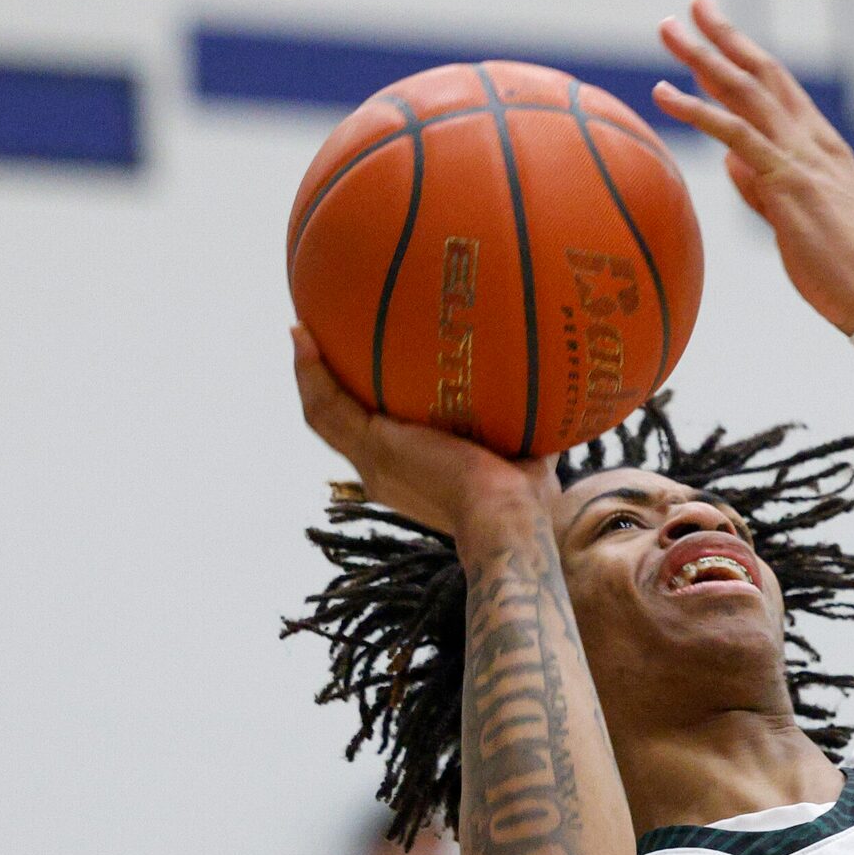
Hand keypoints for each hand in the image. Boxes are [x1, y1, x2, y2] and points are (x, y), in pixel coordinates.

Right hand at [292, 325, 555, 534]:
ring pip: (324, 413)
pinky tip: (303, 333)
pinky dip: (311, 371)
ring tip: (301, 332)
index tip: (366, 375)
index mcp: (410, 474)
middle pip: (341, 424)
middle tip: (319, 345)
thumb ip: (526, 425)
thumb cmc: (526, 502)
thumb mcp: (524, 454)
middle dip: (327, 385)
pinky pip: (327, 405)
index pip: (377, 438)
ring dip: (309, 373)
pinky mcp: (371, 448)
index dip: (366, 408)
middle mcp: (381, 471)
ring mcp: (371, 462)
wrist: (506, 522)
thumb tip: (552, 392)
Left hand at [652, 0, 853, 333]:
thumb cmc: (839, 267)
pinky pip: (735, 134)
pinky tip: (665, 93)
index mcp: (820, 146)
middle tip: (694, 3)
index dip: (745, 54)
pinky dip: (697, 109)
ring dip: (702, 56)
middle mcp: (812, 140)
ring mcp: (800, 156)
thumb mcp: (795, 219)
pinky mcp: (786, 180)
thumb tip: (732, 164)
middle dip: (725, 35)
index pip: (778, 87)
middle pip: (762, 73)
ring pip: (745, 91)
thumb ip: (762, 188)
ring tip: (667, 30)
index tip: (717, 27)